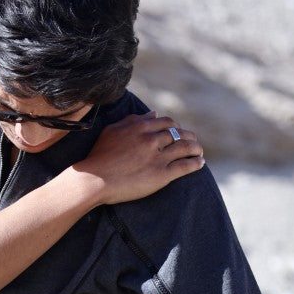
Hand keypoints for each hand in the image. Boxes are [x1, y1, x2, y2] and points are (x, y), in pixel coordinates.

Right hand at [74, 111, 203, 204]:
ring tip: (199, 152)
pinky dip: (195, 163)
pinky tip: (200, 163)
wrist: (94, 180)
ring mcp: (157, 157)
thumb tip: (153, 113)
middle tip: (193, 142)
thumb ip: (132, 120)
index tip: (178, 132)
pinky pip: (185, 166)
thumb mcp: (112, 131)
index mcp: (140, 127)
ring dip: (196, 148)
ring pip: (186, 147)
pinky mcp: (161, 175)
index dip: (176, 126)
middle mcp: (151, 139)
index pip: (167, 122)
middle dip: (189, 136)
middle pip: (179, 133)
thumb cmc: (99, 156)